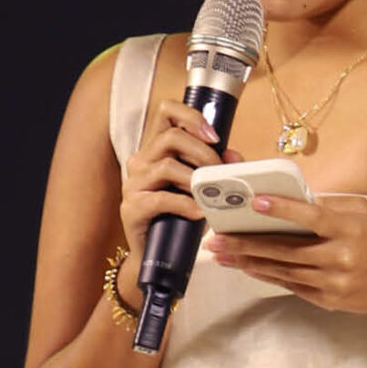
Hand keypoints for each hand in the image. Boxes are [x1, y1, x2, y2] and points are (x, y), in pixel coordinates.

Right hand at [117, 101, 242, 259]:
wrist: (156, 256)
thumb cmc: (179, 219)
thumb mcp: (200, 189)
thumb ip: (215, 169)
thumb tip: (235, 157)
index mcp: (156, 148)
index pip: (166, 111)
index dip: (191, 116)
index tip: (214, 136)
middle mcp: (141, 160)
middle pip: (171, 137)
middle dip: (203, 152)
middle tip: (221, 171)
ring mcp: (133, 184)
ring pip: (166, 165)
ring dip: (195, 178)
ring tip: (210, 193)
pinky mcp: (132, 208)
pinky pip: (160, 199)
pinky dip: (184, 204)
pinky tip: (199, 212)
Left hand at [204, 191, 366, 321]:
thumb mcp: (362, 212)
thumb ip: (328, 205)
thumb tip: (289, 198)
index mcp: (349, 229)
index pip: (311, 217)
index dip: (282, 209)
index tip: (255, 202)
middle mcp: (339, 257)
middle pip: (286, 249)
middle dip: (247, 243)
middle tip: (217, 238)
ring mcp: (332, 282)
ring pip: (282, 269)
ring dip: (248, 261)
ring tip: (221, 254)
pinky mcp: (326, 299)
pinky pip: (289, 285)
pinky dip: (266, 275)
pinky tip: (246, 267)